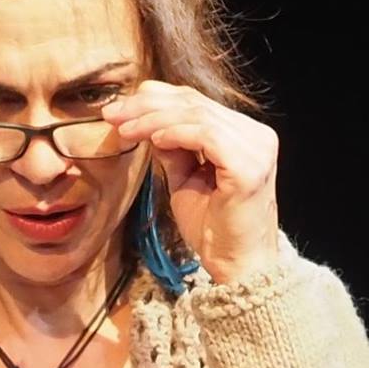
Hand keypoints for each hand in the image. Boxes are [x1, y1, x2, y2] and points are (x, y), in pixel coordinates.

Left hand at [103, 81, 279, 285]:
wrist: (237, 267)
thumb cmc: (214, 232)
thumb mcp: (186, 181)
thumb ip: (174, 150)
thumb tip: (148, 124)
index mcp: (245, 136)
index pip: (196, 103)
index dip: (155, 100)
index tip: (118, 111)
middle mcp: (256, 136)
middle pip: (195, 103)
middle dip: (147, 105)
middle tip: (112, 113)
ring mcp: (256, 149)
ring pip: (197, 115)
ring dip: (154, 119)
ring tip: (124, 129)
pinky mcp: (248, 166)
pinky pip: (206, 136)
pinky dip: (176, 134)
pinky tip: (153, 140)